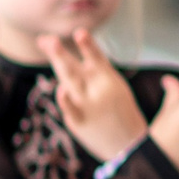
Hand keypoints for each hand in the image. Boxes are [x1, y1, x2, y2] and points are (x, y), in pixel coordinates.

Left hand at [38, 29, 148, 159]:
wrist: (130, 147)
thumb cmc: (120, 112)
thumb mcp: (115, 87)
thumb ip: (90, 69)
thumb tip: (62, 50)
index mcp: (110, 80)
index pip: (96, 58)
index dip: (88, 45)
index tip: (80, 32)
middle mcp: (99, 91)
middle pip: (75, 69)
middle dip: (60, 53)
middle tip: (48, 39)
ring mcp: (88, 107)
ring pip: (69, 83)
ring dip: (58, 65)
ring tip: (48, 48)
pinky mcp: (79, 123)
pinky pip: (70, 110)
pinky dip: (66, 101)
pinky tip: (60, 91)